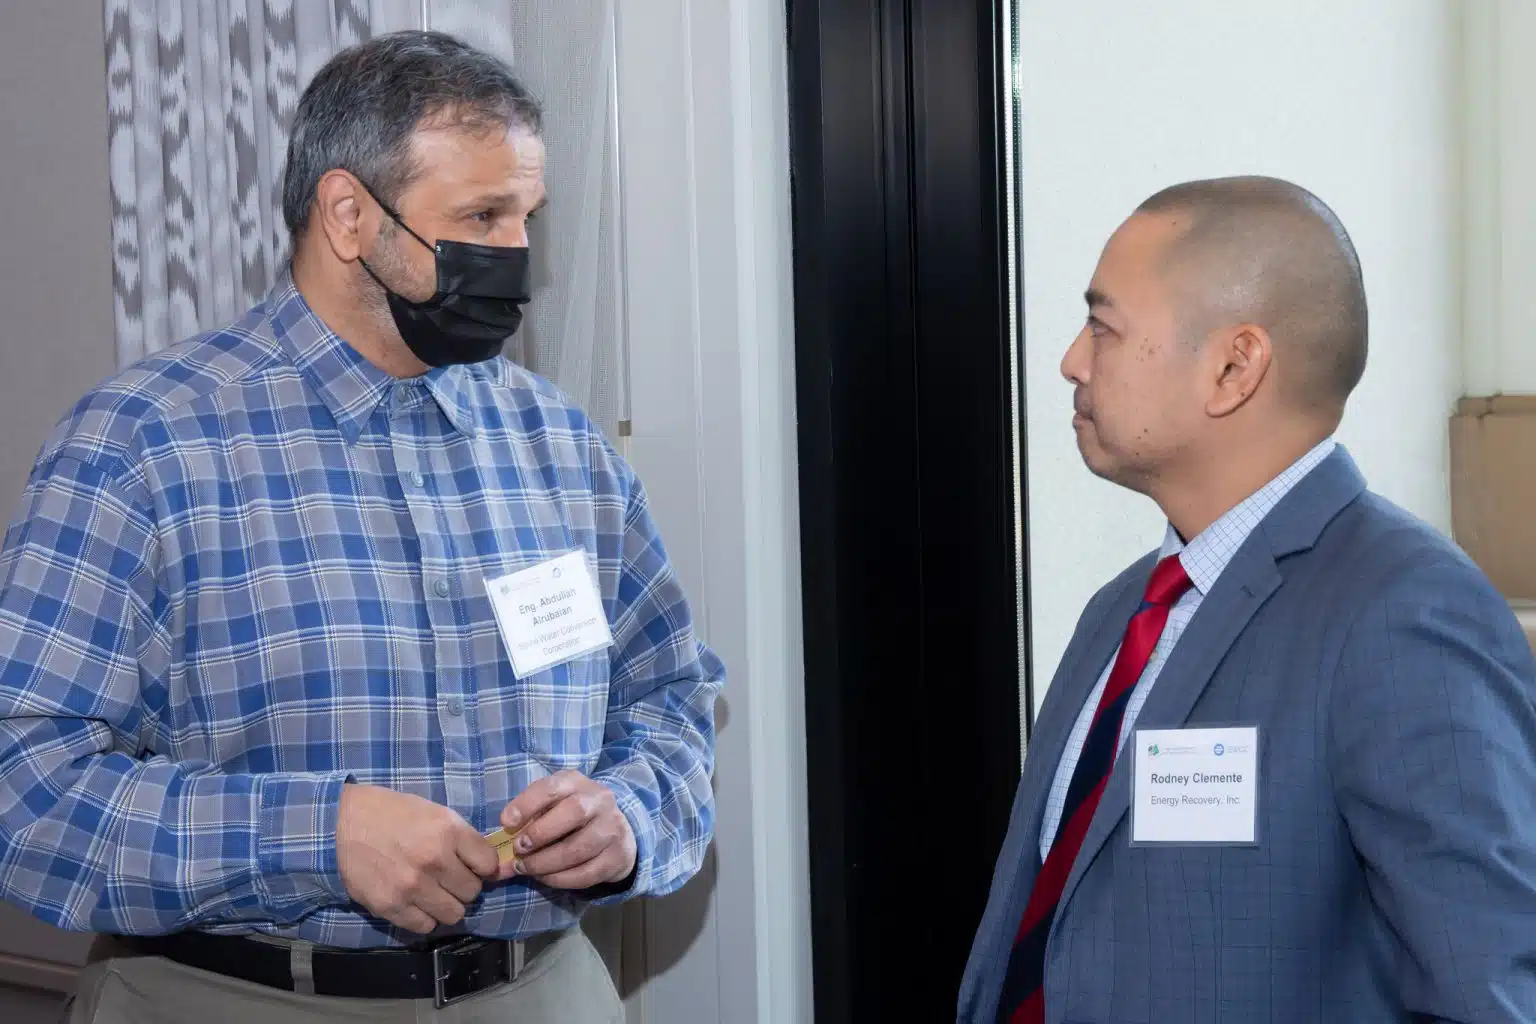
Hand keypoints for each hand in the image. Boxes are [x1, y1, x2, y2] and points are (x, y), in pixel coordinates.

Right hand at [336, 784, 499, 933]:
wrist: (343, 822)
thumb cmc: (392, 813)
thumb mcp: (435, 812)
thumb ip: (461, 838)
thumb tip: (486, 865)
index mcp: (448, 831)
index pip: (488, 864)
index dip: (483, 866)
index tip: (473, 866)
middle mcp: (434, 860)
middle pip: (473, 892)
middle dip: (464, 886)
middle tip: (449, 879)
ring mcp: (412, 886)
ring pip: (454, 914)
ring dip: (446, 905)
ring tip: (433, 893)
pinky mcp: (391, 906)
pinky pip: (425, 926)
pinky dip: (424, 917)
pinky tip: (415, 903)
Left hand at [498, 771, 636, 889]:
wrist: (615, 831)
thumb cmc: (570, 815)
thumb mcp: (552, 804)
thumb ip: (529, 817)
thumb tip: (501, 844)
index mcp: (577, 783)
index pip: (553, 787)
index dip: (527, 804)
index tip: (505, 822)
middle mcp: (600, 801)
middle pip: (574, 812)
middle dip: (540, 833)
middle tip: (519, 849)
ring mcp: (612, 829)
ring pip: (578, 848)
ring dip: (545, 863)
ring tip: (525, 868)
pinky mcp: (616, 857)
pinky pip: (586, 873)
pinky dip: (559, 879)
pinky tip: (544, 878)